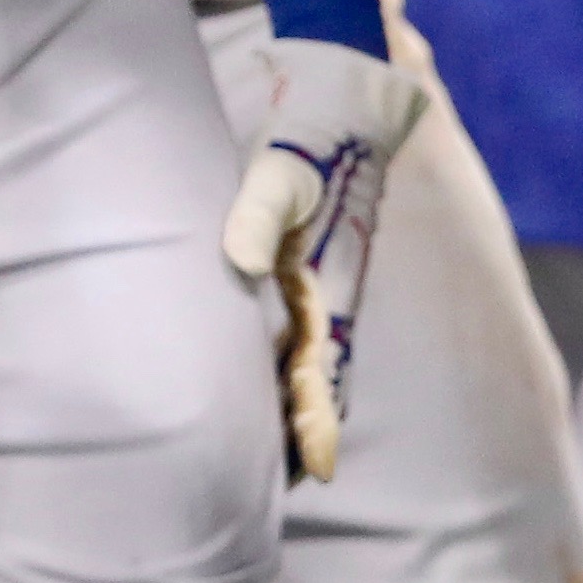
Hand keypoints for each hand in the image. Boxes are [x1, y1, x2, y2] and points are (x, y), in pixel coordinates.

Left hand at [221, 34, 429, 480]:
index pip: (325, 365)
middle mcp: (333, 292)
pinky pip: (305, 329)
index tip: (315, 468)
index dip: (318, 417)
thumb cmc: (304, 138)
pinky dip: (294, 365)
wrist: (339, 102)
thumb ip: (255, 216)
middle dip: (308, 425)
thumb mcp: (276, 173)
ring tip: (275, 453)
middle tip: (288, 480)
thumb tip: (243, 264)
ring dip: (300, 400)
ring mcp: (325, 282)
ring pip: (316, 357)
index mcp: (330, 282)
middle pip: (324, 374)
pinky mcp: (310, 267)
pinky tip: (270, 380)